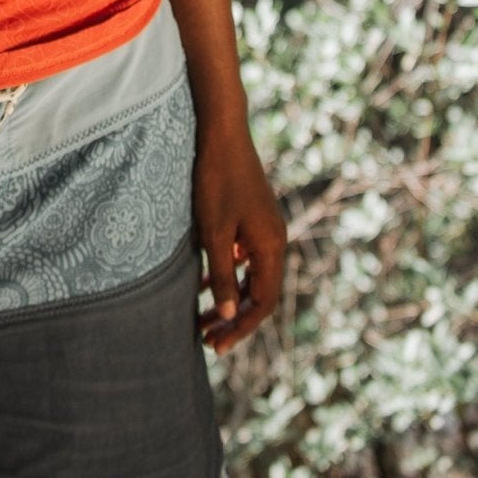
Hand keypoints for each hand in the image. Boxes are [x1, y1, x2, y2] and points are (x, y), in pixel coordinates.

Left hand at [193, 125, 285, 354]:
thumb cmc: (216, 180)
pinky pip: (245, 258)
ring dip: (230, 299)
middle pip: (260, 293)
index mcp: (271, 246)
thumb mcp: (214, 231)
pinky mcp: (253, 218)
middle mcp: (275, 240)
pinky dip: (229, 276)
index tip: (217, 345)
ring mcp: (265, 228)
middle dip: (234, 319)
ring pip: (252, 276)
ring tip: (202, 320)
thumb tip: (229, 316)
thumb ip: (223, 274)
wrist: (222, 132)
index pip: (263, 302)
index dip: (241, 328)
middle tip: (207, 340)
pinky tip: (205, 285)